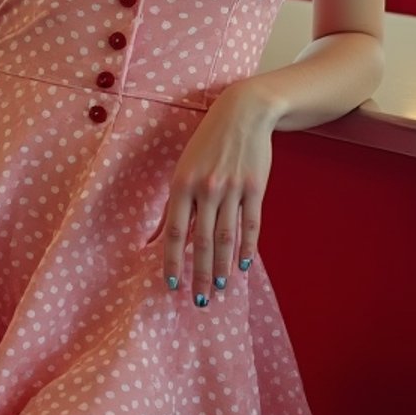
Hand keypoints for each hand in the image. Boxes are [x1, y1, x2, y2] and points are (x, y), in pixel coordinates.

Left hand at [156, 81, 275, 304]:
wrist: (243, 114)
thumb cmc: (207, 142)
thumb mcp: (184, 167)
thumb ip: (176, 203)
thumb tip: (160, 237)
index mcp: (182, 184)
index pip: (176, 232)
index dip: (173, 261)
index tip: (173, 285)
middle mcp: (206, 189)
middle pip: (202, 240)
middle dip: (199, 274)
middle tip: (200, 300)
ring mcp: (232, 189)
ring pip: (226, 236)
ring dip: (222, 265)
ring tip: (219, 288)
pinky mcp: (255, 187)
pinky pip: (250, 224)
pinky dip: (247, 247)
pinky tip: (243, 265)